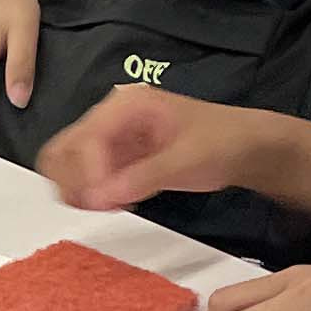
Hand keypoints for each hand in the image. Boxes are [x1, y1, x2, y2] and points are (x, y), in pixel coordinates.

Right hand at [38, 87, 267, 213]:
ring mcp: (112, 139)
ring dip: (79, 189)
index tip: (100, 201)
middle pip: (64, 148)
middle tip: (97, 205)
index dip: (88, 172)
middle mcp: (111, 117)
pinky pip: (88, 178)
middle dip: (73, 180)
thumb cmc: (223, 141)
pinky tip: (117, 203)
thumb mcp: (187, 160)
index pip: (87, 138)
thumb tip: (100, 197)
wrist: (246, 148)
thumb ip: (141, 178)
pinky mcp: (117, 160)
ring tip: (109, 205)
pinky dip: (92, 193)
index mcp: (127, 105)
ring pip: (69, 164)